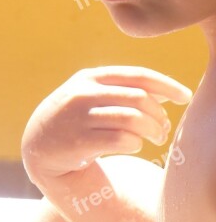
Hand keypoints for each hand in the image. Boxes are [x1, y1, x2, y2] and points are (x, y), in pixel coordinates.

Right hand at [22, 66, 191, 181]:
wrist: (37, 146)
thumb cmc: (74, 119)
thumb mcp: (89, 96)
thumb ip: (121, 90)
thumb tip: (165, 91)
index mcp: (89, 77)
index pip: (136, 75)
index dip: (165, 84)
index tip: (184, 96)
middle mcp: (82, 93)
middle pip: (139, 98)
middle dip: (159, 114)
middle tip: (163, 128)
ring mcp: (78, 117)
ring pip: (133, 119)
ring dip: (152, 131)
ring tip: (155, 138)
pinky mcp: (78, 141)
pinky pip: (121, 140)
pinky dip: (135, 144)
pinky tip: (133, 146)